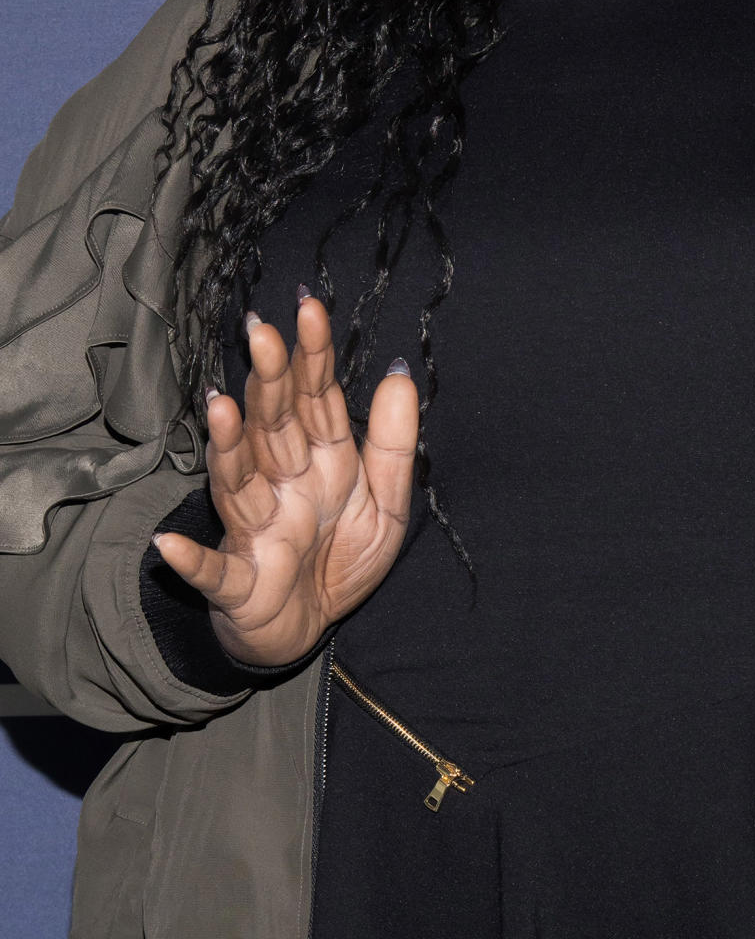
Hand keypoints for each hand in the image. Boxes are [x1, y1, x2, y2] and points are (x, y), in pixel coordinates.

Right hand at [154, 294, 418, 667]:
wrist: (308, 631)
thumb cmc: (338, 559)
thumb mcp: (386, 505)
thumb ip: (393, 444)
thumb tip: (400, 371)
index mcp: (320, 463)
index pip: (316, 401)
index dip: (313, 357)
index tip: (311, 306)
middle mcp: (281, 486)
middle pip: (273, 427)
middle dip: (269, 381)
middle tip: (263, 331)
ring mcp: (255, 532)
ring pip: (238, 484)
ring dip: (228, 448)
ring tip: (220, 407)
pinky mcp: (237, 585)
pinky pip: (213, 573)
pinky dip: (191, 561)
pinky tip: (170, 546)